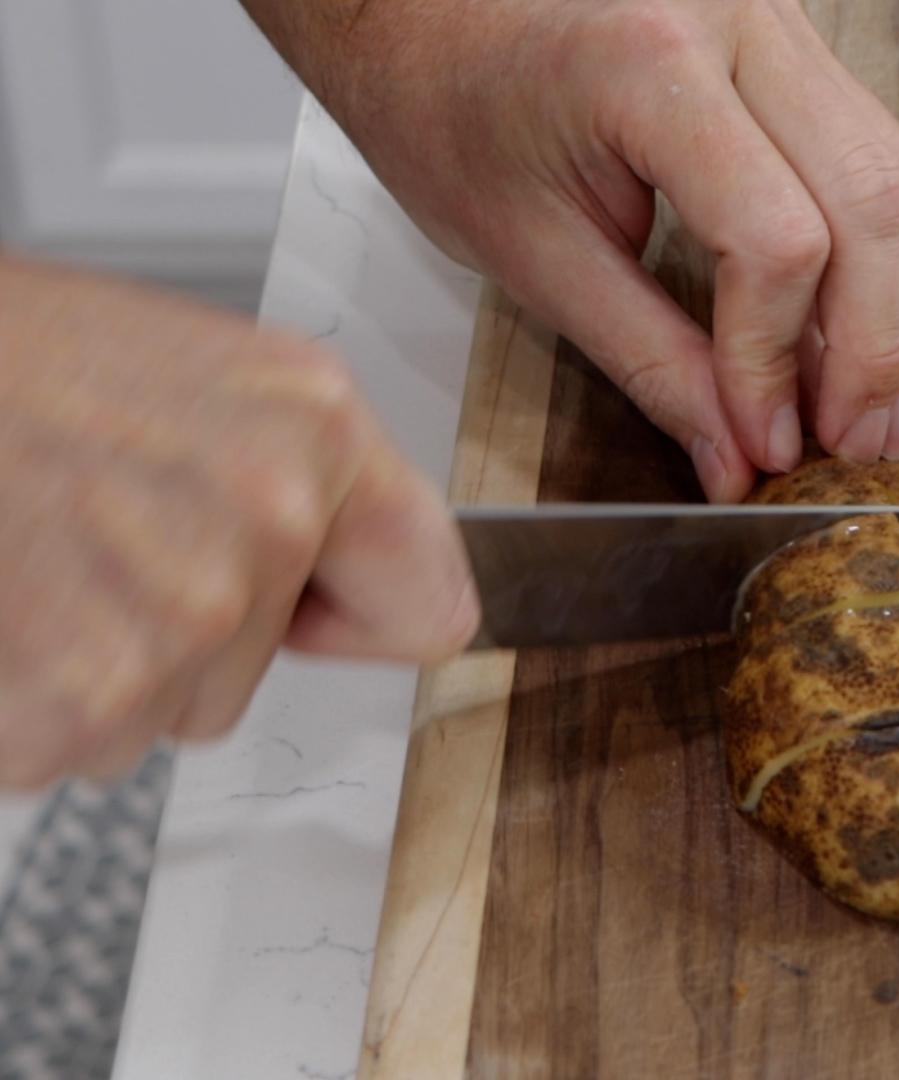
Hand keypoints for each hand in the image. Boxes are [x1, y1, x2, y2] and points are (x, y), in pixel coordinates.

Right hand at [0, 258, 478, 787]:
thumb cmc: (13, 363)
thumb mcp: (215, 377)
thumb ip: (312, 480)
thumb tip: (364, 585)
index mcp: (314, 436)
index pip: (430, 606)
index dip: (363, 615)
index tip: (327, 611)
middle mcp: (265, 527)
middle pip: (256, 671)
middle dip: (184, 627)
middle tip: (97, 530)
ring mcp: (174, 623)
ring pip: (156, 712)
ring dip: (94, 661)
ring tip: (39, 552)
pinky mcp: (74, 700)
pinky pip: (63, 745)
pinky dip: (20, 699)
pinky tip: (5, 602)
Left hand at [250, 0, 898, 500]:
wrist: (424, 7)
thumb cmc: (448, 106)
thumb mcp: (530, 255)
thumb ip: (651, 360)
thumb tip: (740, 457)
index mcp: (648, 64)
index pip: (775, 240)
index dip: (778, 362)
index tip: (766, 444)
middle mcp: (740, 23)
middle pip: (874, 204)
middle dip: (878, 349)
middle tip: (854, 448)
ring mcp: (782, 27)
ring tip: (869, 411)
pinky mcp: (798, 51)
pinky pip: (882, 160)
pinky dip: (882, 261)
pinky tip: (857, 335)